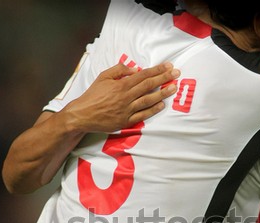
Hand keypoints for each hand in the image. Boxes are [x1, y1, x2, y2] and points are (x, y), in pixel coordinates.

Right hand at [64, 62, 179, 132]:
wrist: (83, 115)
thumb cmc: (92, 95)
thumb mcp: (103, 77)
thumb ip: (119, 71)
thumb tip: (135, 69)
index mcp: (121, 85)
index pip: (143, 75)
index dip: (157, 70)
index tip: (168, 66)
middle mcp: (126, 97)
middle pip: (149, 86)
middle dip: (164, 79)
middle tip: (176, 74)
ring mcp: (127, 110)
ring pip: (148, 100)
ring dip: (163, 94)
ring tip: (173, 88)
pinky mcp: (126, 121)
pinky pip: (143, 115)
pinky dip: (153, 109)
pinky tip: (162, 104)